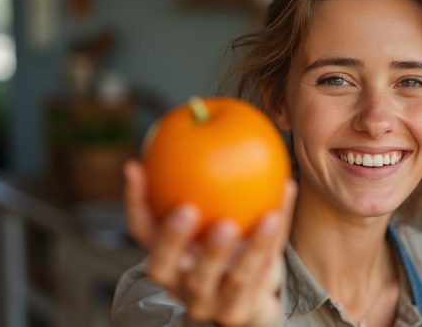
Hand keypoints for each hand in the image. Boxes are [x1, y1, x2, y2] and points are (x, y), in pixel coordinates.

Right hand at [124, 160, 296, 325]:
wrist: (248, 297)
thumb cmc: (224, 244)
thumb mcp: (207, 219)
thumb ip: (200, 182)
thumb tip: (200, 113)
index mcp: (165, 261)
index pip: (140, 232)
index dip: (134, 202)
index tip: (136, 166)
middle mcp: (181, 285)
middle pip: (168, 267)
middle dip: (174, 240)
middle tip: (188, 209)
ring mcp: (213, 303)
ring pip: (230, 278)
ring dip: (249, 248)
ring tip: (264, 219)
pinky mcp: (243, 309)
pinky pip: (266, 267)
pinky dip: (278, 235)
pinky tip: (287, 196)